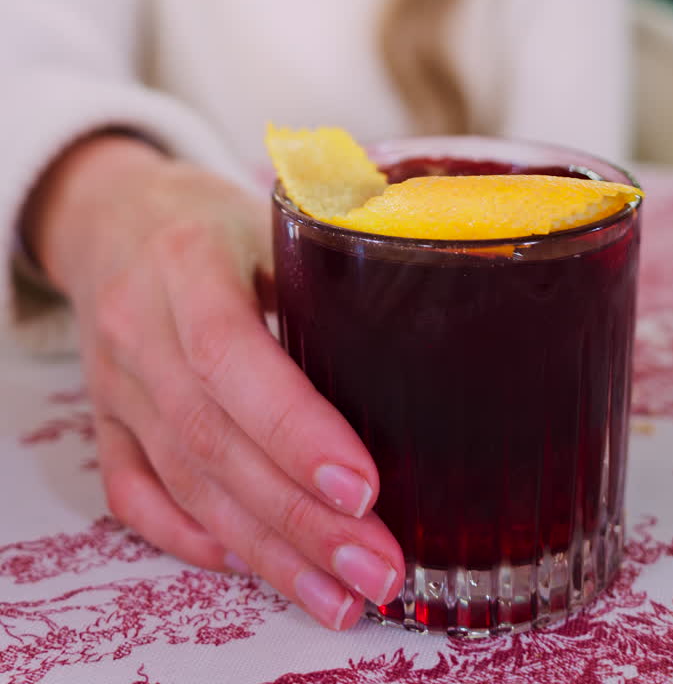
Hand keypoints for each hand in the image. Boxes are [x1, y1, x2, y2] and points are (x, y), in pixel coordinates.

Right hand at [25, 137, 404, 630]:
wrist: (111, 217)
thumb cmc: (210, 217)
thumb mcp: (270, 213)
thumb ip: (330, 266)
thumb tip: (432, 329)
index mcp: (186, 261)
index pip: (230, 356)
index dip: (295, 429)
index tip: (364, 487)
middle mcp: (139, 327)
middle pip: (212, 439)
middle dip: (298, 517)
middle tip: (376, 568)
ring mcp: (114, 382)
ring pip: (183, 481)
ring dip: (264, 549)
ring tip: (339, 594)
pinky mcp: (104, 420)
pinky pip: (135, 493)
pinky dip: (192, 538)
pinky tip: (255, 565)